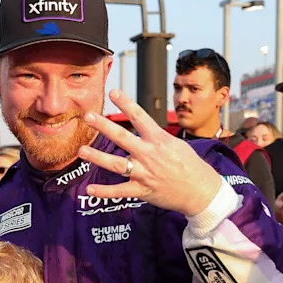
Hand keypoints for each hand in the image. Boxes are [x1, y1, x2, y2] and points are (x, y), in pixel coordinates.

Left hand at [78, 90, 224, 217]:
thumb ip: (154, 137)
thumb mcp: (175, 144)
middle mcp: (150, 154)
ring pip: (116, 164)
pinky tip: (89, 189)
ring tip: (81, 150)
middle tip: (88, 116)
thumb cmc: (189, 166)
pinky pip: (119, 191)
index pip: (140, 116)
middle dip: (104, 126)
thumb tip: (140, 128)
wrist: (201, 191)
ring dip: (97, 157)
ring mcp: (144, 173)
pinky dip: (104, 191)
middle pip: (122, 137)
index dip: (126, 103)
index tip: (113, 92)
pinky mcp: (142, 190)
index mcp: (159, 140)